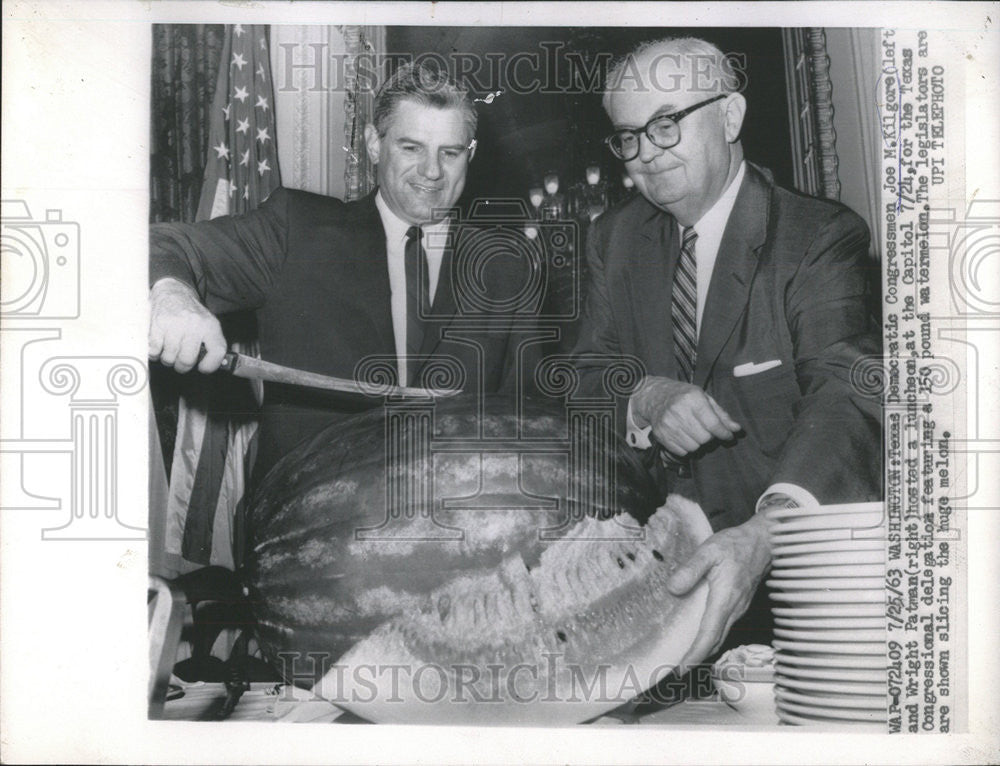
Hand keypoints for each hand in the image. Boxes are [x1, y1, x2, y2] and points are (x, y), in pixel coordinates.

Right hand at [148, 278, 226, 372]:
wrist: (173, 293)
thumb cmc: (191, 315)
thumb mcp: (207, 324)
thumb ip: (211, 344)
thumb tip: (211, 366)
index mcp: (210, 326)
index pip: (217, 351)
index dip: (210, 365)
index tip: (203, 368)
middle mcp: (194, 325)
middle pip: (187, 360)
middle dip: (182, 366)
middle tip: (180, 362)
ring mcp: (175, 324)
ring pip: (169, 357)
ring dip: (167, 359)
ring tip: (169, 351)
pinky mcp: (158, 324)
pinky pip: (154, 350)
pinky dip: (154, 353)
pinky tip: (159, 346)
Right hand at [632, 375, 740, 455]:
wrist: (656, 397)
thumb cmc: (684, 397)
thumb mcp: (704, 398)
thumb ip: (721, 415)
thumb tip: (736, 429)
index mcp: (692, 398)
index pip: (713, 424)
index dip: (724, 433)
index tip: (729, 436)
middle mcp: (679, 411)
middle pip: (705, 438)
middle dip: (710, 437)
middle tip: (707, 431)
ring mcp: (668, 424)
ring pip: (694, 447)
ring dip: (698, 444)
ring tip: (695, 433)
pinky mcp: (661, 435)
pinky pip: (682, 452)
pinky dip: (687, 448)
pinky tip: (685, 437)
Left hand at [666, 512, 773, 669]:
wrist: (762, 542)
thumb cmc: (735, 545)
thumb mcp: (708, 551)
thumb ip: (690, 569)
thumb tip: (673, 589)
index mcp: (725, 600)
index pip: (708, 635)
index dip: (695, 654)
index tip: (681, 668)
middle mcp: (734, 609)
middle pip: (715, 641)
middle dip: (697, 658)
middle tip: (676, 669)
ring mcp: (738, 608)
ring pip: (720, 636)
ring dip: (704, 649)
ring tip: (684, 657)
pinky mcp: (739, 604)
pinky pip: (724, 627)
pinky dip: (711, 637)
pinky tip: (699, 635)